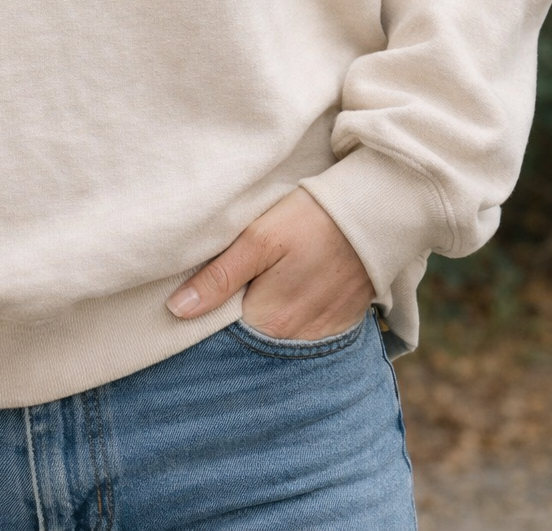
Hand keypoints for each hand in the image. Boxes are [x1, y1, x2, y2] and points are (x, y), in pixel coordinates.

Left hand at [165, 187, 375, 339]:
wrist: (374, 210)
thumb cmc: (311, 219)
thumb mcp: (258, 239)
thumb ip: (219, 278)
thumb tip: (177, 310)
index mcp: (271, 322)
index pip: (224, 336)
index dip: (207, 316)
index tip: (193, 299)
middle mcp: (298, 340)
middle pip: (251, 339)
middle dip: (234, 321)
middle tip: (226, 287)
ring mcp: (324, 335)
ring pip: (279, 337)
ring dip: (266, 319)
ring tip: (260, 286)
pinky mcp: (343, 323)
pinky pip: (307, 332)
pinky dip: (294, 318)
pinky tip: (289, 291)